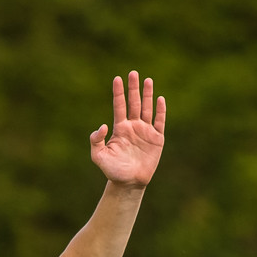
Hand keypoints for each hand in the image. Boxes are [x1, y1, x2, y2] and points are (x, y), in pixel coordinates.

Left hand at [88, 71, 163, 188]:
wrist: (129, 183)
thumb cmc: (113, 170)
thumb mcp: (98, 156)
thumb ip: (96, 140)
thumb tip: (103, 125)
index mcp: (120, 128)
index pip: (119, 106)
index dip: (118, 92)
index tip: (117, 78)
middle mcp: (133, 126)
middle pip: (133, 103)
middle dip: (133, 88)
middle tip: (133, 73)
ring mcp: (145, 131)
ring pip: (147, 108)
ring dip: (147, 95)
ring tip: (148, 80)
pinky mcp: (156, 139)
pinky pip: (159, 121)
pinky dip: (160, 111)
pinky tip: (160, 99)